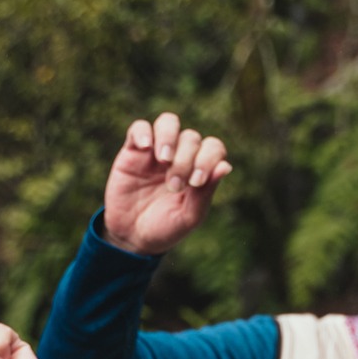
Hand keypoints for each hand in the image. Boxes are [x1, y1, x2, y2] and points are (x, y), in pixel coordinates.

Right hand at [101, 112, 232, 255]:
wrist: (132, 236)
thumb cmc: (165, 228)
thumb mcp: (188, 217)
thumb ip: (205, 193)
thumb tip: (225, 166)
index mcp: (198, 169)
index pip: (213, 147)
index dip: (208, 159)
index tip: (196, 182)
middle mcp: (180, 155)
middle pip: (191, 137)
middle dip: (185, 161)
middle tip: (174, 186)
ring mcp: (156, 151)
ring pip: (169, 122)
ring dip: (169, 137)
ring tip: (163, 160)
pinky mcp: (132, 151)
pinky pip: (139, 127)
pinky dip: (143, 132)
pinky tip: (145, 147)